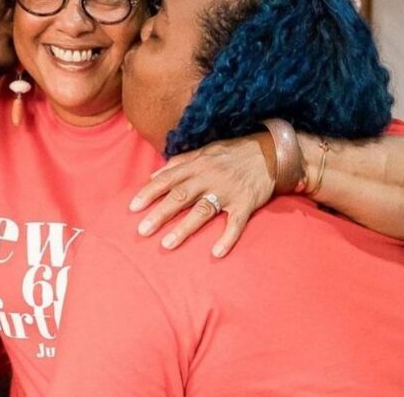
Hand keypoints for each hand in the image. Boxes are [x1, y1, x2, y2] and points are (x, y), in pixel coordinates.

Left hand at [129, 133, 275, 255]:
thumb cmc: (232, 153)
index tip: (133, 208)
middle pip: (180, 196)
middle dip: (159, 214)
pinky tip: (216, 252)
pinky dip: (227, 238)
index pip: (167, 179)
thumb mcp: (204, 151)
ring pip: (203, 211)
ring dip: (184, 228)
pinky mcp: (246, 203)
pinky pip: (235, 223)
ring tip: (166, 244)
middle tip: (142, 230)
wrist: (270, 152)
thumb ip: (178, 163)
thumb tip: (153, 176)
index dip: (149, 193)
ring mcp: (228, 191)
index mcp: (196, 164)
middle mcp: (209, 177)